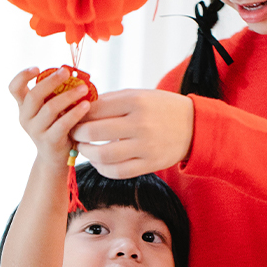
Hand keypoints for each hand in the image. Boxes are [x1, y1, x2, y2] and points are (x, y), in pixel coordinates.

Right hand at [9, 67, 91, 166]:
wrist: (54, 158)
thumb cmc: (55, 127)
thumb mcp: (50, 110)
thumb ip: (54, 95)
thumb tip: (73, 74)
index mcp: (24, 107)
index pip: (14, 88)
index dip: (22, 76)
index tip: (37, 68)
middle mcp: (26, 118)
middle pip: (34, 95)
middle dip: (51, 81)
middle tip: (66, 72)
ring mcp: (36, 131)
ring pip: (50, 108)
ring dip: (68, 96)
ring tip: (84, 89)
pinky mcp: (49, 141)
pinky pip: (63, 124)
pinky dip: (75, 113)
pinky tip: (86, 105)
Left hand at [71, 89, 193, 178]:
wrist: (194, 126)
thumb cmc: (161, 108)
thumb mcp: (139, 95)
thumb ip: (111, 101)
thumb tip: (80, 109)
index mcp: (135, 101)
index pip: (95, 108)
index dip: (78, 114)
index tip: (72, 117)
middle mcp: (140, 123)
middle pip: (94, 132)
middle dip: (77, 133)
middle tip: (74, 133)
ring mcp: (146, 146)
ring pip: (103, 155)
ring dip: (86, 153)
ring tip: (83, 148)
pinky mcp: (150, 164)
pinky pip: (117, 172)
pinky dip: (102, 168)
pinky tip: (99, 161)